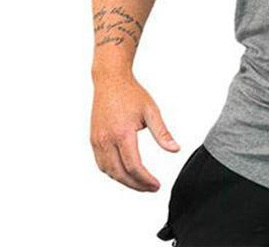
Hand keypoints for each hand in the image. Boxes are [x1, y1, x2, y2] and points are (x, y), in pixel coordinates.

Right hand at [90, 73, 180, 190]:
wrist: (110, 80)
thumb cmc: (131, 94)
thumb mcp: (151, 111)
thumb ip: (162, 133)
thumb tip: (175, 149)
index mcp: (122, 133)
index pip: (133, 166)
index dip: (146, 180)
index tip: (157, 185)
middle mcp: (106, 140)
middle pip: (120, 174)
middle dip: (136, 185)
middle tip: (151, 188)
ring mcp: (97, 141)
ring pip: (108, 172)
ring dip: (124, 181)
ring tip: (140, 183)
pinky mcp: (93, 140)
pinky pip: (101, 164)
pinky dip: (113, 173)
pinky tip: (124, 173)